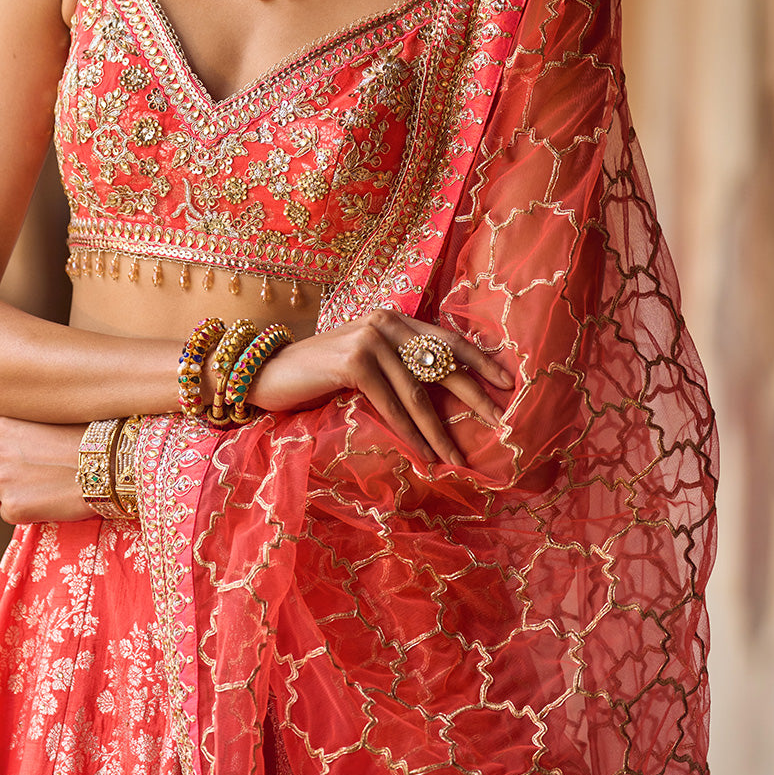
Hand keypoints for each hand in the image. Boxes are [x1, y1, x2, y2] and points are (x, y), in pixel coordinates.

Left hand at [0, 417, 89, 523]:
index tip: (24, 452)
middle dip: (4, 470)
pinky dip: (24, 511)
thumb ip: (30, 429)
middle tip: (35, 474)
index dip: (6, 446)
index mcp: (3, 425)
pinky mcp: (12, 508)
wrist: (108, 466)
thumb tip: (27, 441)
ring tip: (30, 493)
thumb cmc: (89, 438)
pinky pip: (7, 513)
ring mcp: (0, 482)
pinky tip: (48, 503)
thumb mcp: (52, 419)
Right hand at [247, 310, 513, 468]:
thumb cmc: (317, 373)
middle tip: (501, 421)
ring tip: (458, 456)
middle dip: (474, 395)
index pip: (446, 338)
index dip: (478, 360)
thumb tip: (440, 392)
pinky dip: (410, 433)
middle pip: (441, 362)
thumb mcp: (363, 361)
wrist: (266, 373)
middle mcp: (385, 321)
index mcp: (393, 318)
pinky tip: (424, 454)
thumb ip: (395, 363)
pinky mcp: (354, 361)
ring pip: (417, 392)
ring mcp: (370, 338)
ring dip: (440, 429)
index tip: (507, 382)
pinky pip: (391, 404)